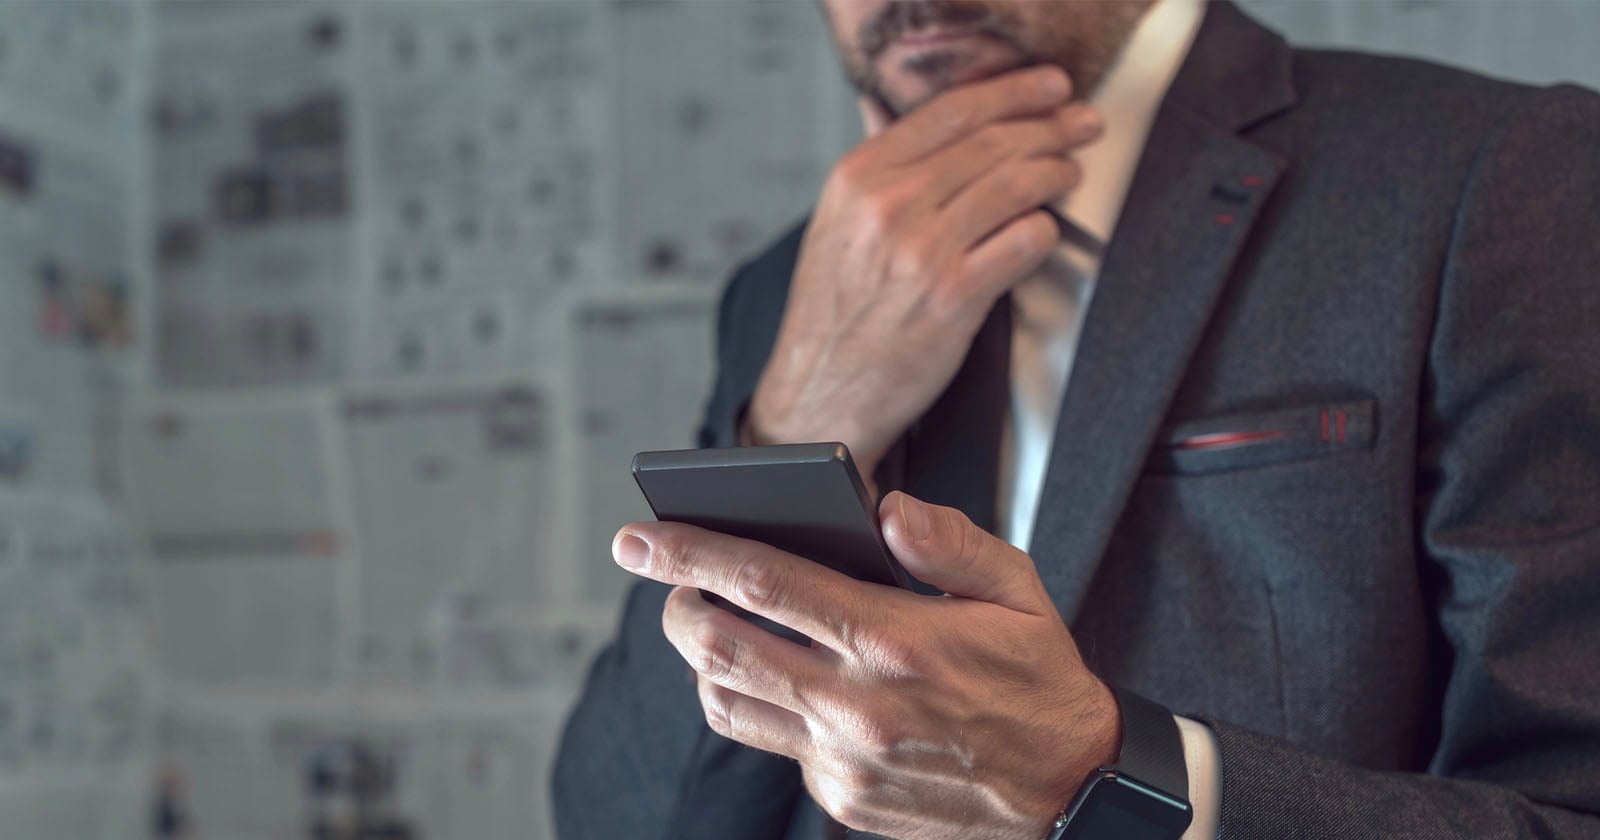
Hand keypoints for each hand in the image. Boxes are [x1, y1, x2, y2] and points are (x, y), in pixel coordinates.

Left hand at [613, 491, 1118, 839]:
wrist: (1071, 791)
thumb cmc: (1039, 679)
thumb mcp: (1018, 590)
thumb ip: (948, 541)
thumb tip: (884, 508)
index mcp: (896, 640)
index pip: (764, 582)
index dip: (690, 553)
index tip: (638, 536)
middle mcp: (858, 705)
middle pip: (720, 647)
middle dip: (674, 603)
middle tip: (664, 579)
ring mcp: (844, 760)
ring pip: (727, 703)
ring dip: (703, 659)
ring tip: (710, 625)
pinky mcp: (843, 799)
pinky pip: (774, 745)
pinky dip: (760, 705)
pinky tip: (781, 680)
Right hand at [745, 66, 1103, 482]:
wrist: (819, 394)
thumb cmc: (831, 315)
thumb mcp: (834, 224)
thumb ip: (871, 164)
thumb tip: (882, 108)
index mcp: (858, 178)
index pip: (951, 110)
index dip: (1013, 91)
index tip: (1049, 86)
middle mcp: (888, 206)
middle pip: (992, 142)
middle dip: (1051, 126)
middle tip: (1081, 123)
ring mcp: (921, 251)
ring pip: (1016, 185)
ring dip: (1056, 172)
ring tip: (1070, 171)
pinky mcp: (952, 297)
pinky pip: (1023, 243)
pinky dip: (1044, 231)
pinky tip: (1044, 230)